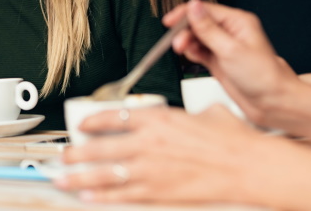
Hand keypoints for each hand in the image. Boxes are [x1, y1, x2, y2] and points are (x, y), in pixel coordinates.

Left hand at [54, 106, 267, 204]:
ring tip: (62, 178)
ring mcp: (151, 168)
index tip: (82, 125)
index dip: (93, 121)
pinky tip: (88, 198)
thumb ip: (189, 115)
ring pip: (104, 172)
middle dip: (78, 152)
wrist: (248, 165)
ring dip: (80, 176)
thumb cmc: (232, 140)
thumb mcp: (207, 113)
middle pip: (101, 146)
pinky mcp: (159, 191)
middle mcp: (149, 142)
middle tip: (64, 155)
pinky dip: (103, 197)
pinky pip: (123, 194)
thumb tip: (191, 116)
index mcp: (159, 118)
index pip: (114, 116)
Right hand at [163, 0, 297, 123]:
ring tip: (183, 52)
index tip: (169, 22)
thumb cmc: (262, 76)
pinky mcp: (218, 61)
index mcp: (238, 22)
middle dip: (185, 32)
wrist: (272, 102)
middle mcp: (230, 31)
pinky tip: (191, 58)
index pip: (205, 10)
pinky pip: (199, 51)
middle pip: (198, 23)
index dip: (185, 14)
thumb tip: (193, 6)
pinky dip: (192, 53)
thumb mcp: (230, 50)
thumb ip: (208, 29)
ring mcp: (223, 46)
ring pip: (197, 37)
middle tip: (177, 45)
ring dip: (187, 43)